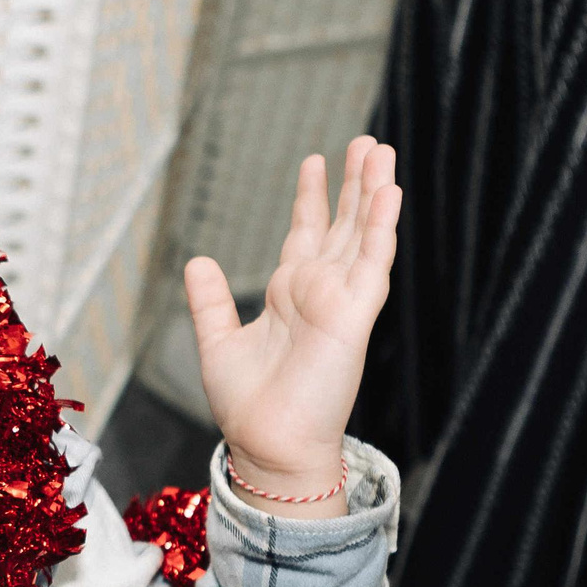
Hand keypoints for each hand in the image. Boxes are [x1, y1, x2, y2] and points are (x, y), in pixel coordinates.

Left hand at [182, 136, 399, 516]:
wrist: (265, 444)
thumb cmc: (247, 405)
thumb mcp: (218, 342)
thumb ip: (210, 301)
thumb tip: (197, 261)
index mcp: (291, 294)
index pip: (307, 234)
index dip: (312, 197)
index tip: (315, 160)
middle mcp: (320, 292)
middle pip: (343, 225)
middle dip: (355, 184)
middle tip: (368, 142)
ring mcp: (341, 302)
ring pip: (364, 235)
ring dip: (375, 194)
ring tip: (383, 153)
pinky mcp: (354, 316)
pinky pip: (372, 265)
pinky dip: (381, 228)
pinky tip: (389, 193)